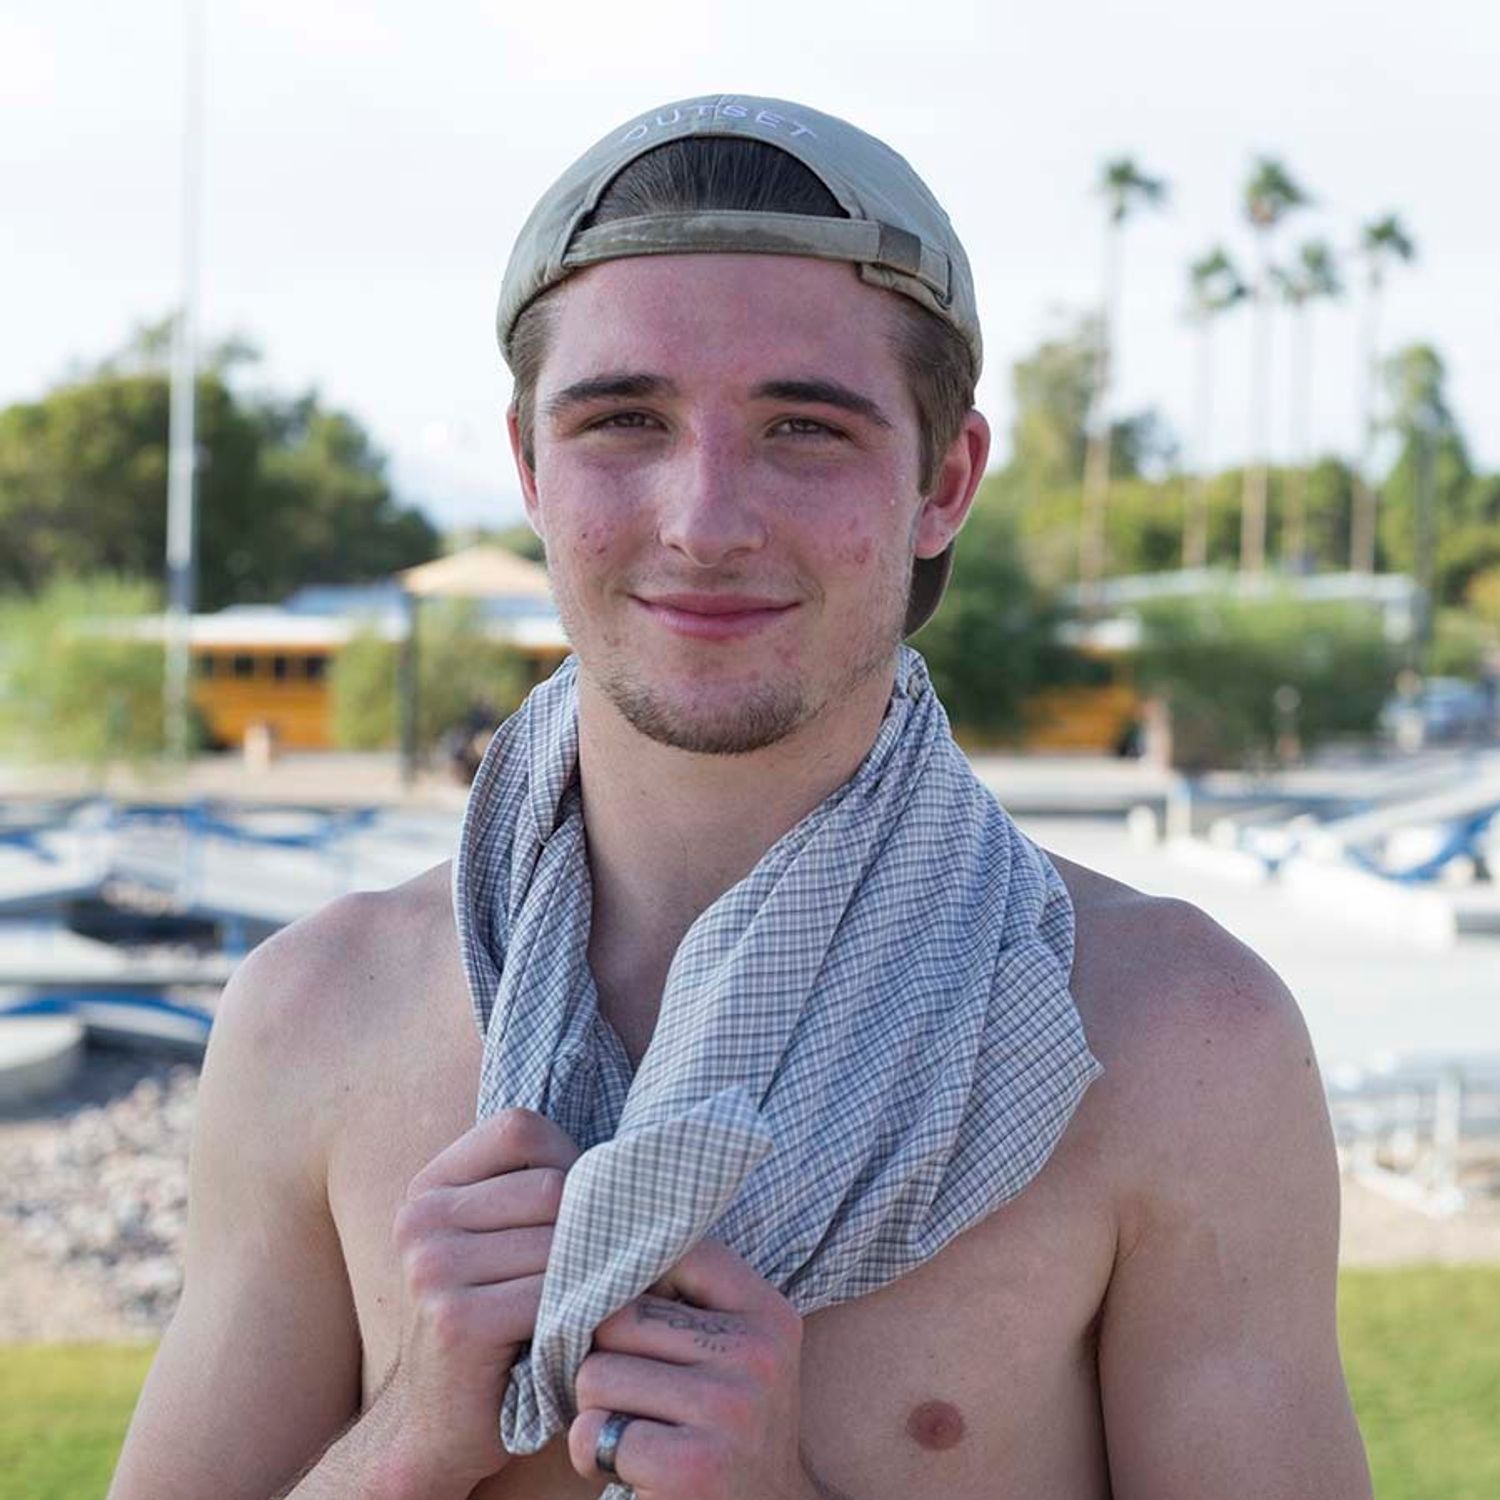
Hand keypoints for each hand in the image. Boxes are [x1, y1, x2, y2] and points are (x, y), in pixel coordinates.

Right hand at [382, 1107, 580, 1491]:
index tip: (579, 1207)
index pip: (520, 1128)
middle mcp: (420, 1217)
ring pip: (559, 1240)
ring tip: (594, 1296)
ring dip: (590, 1271)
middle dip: (589, 1224)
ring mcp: (432, 1268)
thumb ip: (535, 1188)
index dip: (567, 1159)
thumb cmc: (492, 1319)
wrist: (438, 1423)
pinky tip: (579, 1330)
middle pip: (550, 1186)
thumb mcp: (498, 1240)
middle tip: (602, 1263)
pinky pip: (552, 1293)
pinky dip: (580, 1311)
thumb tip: (632, 1155)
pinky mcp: (456, 1320)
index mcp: (429, 1186)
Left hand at [568, 1238, 807, 1499]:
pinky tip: (623, 1465)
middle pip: (618, 1318)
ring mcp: (728, 1411)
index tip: (628, 1318)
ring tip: (629, 1429)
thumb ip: (687, 1302)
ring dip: (592, 1410)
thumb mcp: (735, 1355)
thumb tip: (592, 1250)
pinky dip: (590, 1454)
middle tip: (629, 1394)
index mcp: (767, 1313)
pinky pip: (594, 1432)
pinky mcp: (692, 1469)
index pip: (674, 1254)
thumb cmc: (727, 1428)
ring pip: (596, 1374)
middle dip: (603, 1358)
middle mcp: (756, 1355)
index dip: (631, 1280)